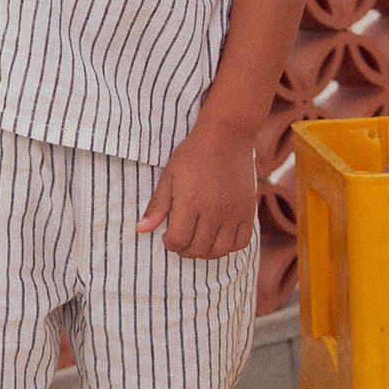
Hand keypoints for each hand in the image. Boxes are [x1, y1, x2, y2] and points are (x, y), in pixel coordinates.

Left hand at [135, 119, 259, 259]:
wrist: (226, 136)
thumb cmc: (193, 154)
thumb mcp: (169, 177)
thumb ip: (157, 206)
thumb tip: (141, 230)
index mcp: (190, 203)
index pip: (178, 241)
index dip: (169, 243)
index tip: (167, 235)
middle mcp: (213, 212)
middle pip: (197, 249)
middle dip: (184, 249)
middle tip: (181, 239)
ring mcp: (233, 213)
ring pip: (219, 251)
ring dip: (205, 252)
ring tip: (198, 241)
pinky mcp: (247, 211)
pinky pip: (241, 242)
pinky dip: (229, 246)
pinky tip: (219, 237)